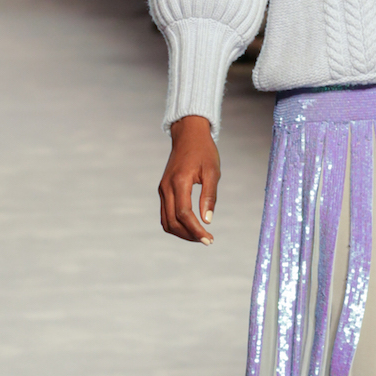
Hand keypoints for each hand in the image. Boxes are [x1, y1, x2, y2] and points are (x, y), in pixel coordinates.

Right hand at [159, 115, 220, 242]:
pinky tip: (191, 226)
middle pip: (173, 222)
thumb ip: (210, 196)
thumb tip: (208, 220)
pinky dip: (176, 224)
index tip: (209, 239)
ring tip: (200, 236)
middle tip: (207, 240)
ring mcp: (162, 189)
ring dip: (182, 233)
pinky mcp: (163, 190)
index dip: (196, 230)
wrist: (188, 135)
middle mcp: (166, 187)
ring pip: (166, 221)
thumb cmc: (204, 151)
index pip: (184, 214)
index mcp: (179, 181)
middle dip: (189, 235)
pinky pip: (166, 214)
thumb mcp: (213, 171)